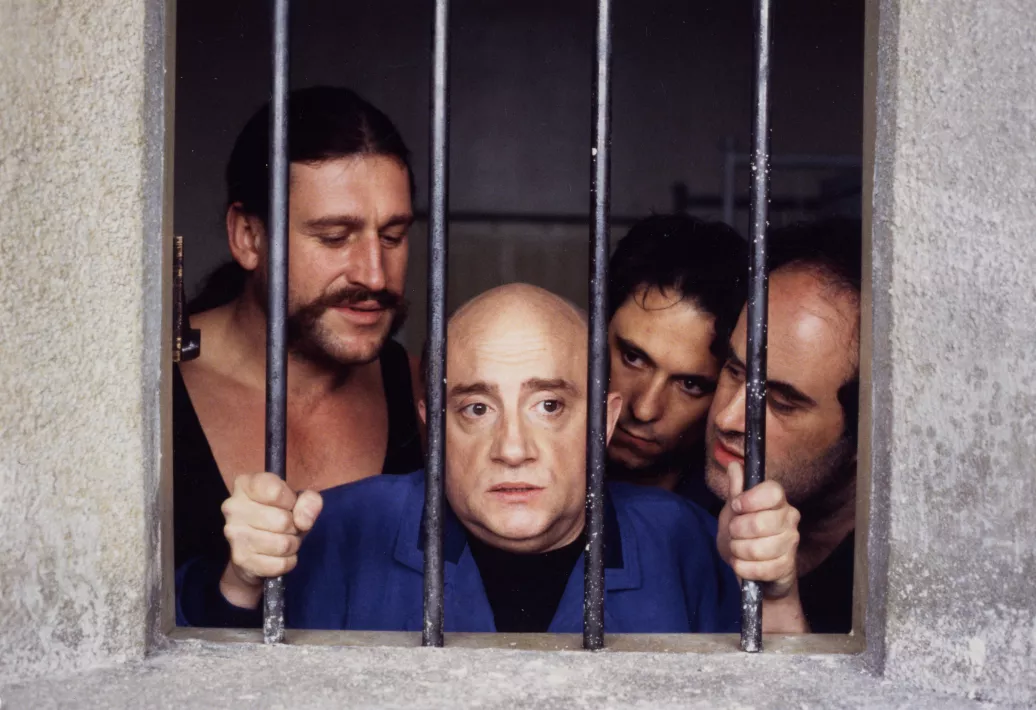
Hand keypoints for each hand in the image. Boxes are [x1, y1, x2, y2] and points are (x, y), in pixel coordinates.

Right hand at [218, 472, 322, 608]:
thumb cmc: (279, 514)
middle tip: (287, 526)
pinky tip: (278, 555)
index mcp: (245, 484)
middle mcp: (233, 507)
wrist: (256, 548)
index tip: (288, 505)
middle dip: (294, 526)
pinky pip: (280, 564)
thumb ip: (310, 501)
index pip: (275, 491)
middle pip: (282, 521)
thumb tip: (304, 521)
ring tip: (284, 539)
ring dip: (292, 545)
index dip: (291, 501)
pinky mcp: (240, 559)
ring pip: (283, 544)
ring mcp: (234, 534)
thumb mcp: (299, 500)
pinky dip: (287, 561)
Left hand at [716, 461, 799, 600]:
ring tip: (737, 549)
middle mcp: (790, 519)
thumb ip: (736, 489)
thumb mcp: (734, 510)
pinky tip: (742, 563)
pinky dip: (742, 567)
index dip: (750, 499)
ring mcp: (791, 543)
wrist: (751, 566)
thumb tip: (734, 465)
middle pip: (761, 523)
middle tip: (733, 532)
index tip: (736, 505)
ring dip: (738, 551)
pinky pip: (759, 569)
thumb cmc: (743, 533)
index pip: (772, 492)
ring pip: (757, 548)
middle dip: (737, 530)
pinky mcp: (787, 566)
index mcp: (778, 500)